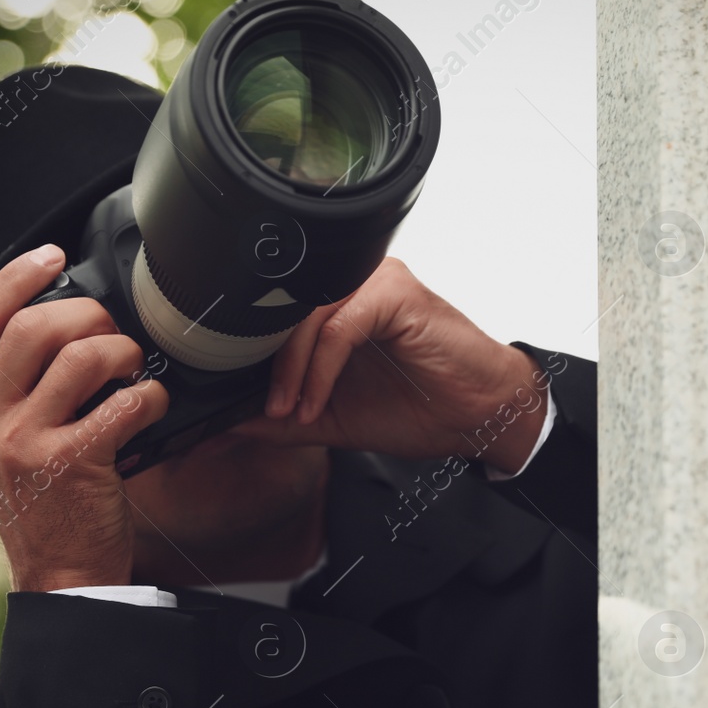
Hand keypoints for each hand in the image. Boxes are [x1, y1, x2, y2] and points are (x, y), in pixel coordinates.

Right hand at [0, 244, 168, 591]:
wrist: (60, 578)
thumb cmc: (48, 507)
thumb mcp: (7, 446)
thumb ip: (19, 391)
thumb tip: (65, 324)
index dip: (15, 278)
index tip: (52, 254)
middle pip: (33, 327)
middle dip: (87, 314)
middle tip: (114, 333)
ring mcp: (24, 443)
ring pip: (81, 356)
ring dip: (124, 353)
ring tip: (134, 372)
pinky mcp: (70, 463)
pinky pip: (123, 402)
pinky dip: (150, 396)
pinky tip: (153, 407)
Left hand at [232, 258, 550, 473]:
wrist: (481, 416)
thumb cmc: (423, 407)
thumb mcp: (333, 418)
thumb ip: (282, 418)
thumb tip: (226, 425)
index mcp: (337, 303)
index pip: (276, 317)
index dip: (253, 358)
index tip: (242, 401)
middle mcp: (354, 282)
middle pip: (285, 313)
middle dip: (266, 366)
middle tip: (265, 411)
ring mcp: (375, 282)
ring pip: (307, 317)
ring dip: (291, 370)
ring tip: (291, 410)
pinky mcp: (394, 293)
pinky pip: (338, 328)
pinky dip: (320, 370)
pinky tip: (317, 402)